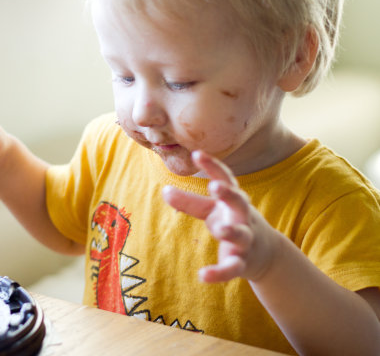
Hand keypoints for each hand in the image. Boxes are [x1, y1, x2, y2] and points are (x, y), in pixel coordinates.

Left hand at [162, 150, 280, 282]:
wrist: (266, 254)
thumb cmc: (231, 222)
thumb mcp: (211, 210)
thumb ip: (189, 202)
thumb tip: (164, 190)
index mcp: (234, 200)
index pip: (226, 178)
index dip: (213, 166)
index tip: (197, 154)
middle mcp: (243, 217)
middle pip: (240, 202)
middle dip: (229, 194)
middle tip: (216, 187)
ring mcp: (245, 240)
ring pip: (241, 235)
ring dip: (230, 231)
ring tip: (219, 229)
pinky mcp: (243, 263)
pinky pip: (232, 268)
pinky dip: (218, 273)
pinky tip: (203, 276)